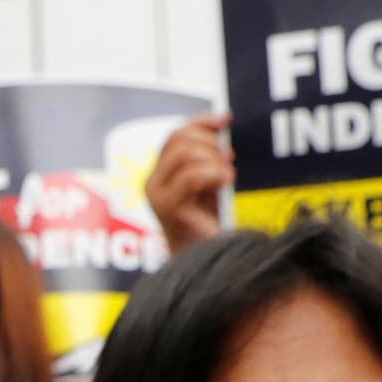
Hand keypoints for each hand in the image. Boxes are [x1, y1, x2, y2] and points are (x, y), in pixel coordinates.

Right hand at [148, 113, 233, 252]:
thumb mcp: (211, 182)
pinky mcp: (166, 208)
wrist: (206, 260)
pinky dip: (213, 173)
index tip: (227, 120)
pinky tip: (226, 181)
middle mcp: (153, 182)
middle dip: (209, 143)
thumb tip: (221, 123)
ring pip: (183, 153)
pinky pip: (191, 176)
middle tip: (229, 159)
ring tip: (227, 175)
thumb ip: (209, 156)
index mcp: (161, 174)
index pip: (176, 134)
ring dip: (212, 159)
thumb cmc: (210, 227)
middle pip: (178, 138)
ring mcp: (157, 195)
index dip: (201, 122)